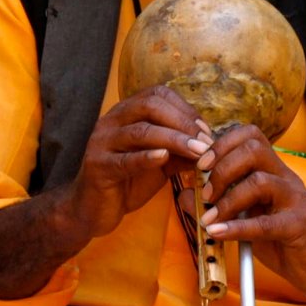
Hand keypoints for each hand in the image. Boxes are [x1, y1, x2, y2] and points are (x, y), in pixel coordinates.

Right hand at [66, 86, 211, 239]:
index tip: (206, 129)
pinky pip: (125, 159)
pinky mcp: (98, 167)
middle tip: (206, 141)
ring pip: (141, 131)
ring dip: (174, 139)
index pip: (157, 95)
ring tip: (198, 151)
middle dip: (183, 121)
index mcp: (126, 113)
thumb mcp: (160, 163)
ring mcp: (102, 142)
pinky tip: (165, 158)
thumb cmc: (128, 182)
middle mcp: (111, 121)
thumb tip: (211, 145)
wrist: (93, 210)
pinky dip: (147, 157)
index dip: (185, 109)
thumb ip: (180, 151)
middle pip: (150, 106)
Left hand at [193, 126, 305, 297]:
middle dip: (222, 168)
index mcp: (273, 169)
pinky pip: (265, 223)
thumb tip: (183, 195)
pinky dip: (237, 227)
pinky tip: (217, 234)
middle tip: (206, 194)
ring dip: (227, 200)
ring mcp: (296, 199)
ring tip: (209, 219)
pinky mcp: (299, 226)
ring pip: (260, 182)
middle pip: (254, 150)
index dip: (221, 144)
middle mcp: (286, 177)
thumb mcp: (246, 216)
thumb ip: (217, 203)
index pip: (250, 135)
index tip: (201, 165)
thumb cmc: (280, 238)